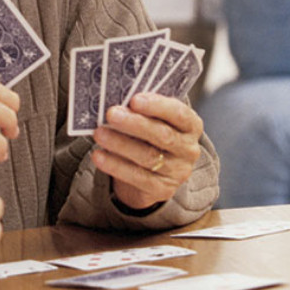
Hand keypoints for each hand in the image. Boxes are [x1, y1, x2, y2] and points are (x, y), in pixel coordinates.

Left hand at [92, 92, 202, 210]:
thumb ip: (144, 111)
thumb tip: (119, 103)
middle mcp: (189, 149)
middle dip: (135, 123)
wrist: (154, 173)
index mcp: (191, 126)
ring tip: (99, 133)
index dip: (157, 106)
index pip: (179, 114)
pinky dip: (115, 165)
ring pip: (148, 156)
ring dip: (120, 144)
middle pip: (163, 135)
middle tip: (112, 114)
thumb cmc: (152, 137)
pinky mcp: (162, 189)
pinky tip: (99, 156)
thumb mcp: (155, 121)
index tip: (134, 100)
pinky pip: (138, 177)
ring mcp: (177, 171)